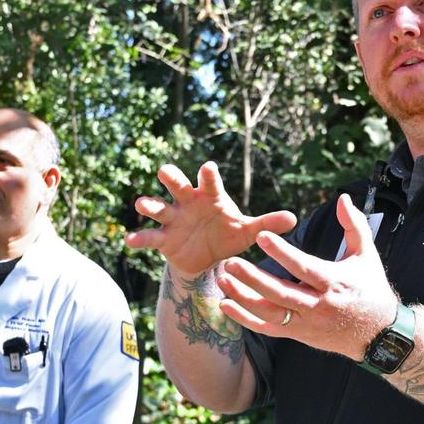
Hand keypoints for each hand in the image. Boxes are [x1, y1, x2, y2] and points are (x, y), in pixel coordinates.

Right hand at [125, 162, 296, 276]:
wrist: (205, 256)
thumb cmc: (226, 235)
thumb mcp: (247, 231)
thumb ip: (266, 224)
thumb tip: (294, 218)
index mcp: (210, 197)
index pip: (210, 183)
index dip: (208, 175)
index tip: (208, 166)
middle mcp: (188, 203)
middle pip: (178, 185)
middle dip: (172, 177)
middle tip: (165, 170)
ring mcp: (173, 219)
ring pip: (159, 207)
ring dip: (150, 204)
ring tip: (143, 203)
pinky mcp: (163, 238)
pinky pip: (150, 237)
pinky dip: (139, 238)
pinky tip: (129, 241)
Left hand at [216, 194, 398, 359]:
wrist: (378, 334)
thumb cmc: (371, 289)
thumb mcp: (367, 255)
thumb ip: (354, 225)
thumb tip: (343, 198)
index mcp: (335, 282)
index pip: (303, 267)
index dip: (282, 253)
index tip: (260, 236)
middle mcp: (318, 305)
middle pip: (281, 292)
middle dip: (253, 278)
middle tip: (230, 261)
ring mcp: (306, 323)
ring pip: (270, 312)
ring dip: (244, 297)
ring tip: (223, 279)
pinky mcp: (298, 335)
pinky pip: (268, 329)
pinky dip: (245, 319)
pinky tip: (226, 305)